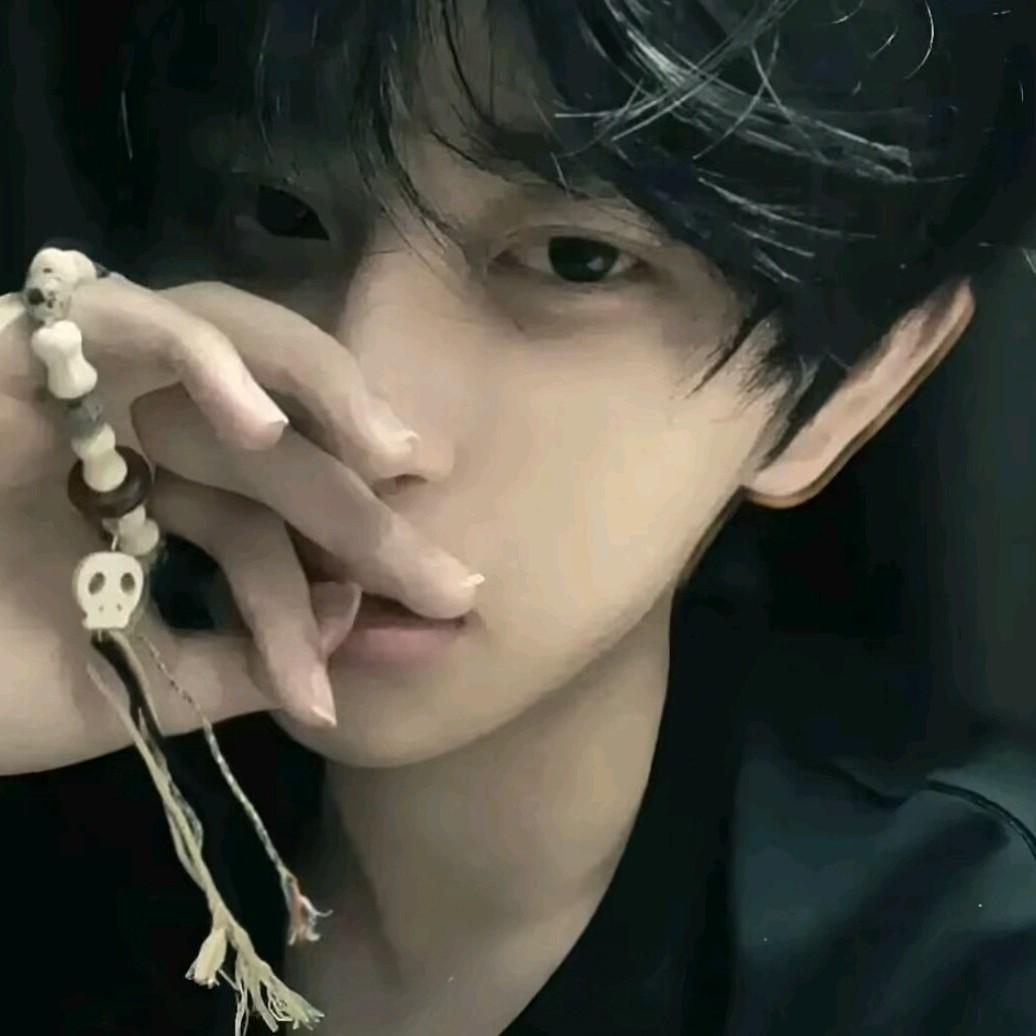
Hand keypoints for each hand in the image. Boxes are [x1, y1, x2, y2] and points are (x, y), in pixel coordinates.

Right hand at [0, 271, 480, 773]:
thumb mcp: (130, 687)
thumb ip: (234, 661)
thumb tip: (345, 630)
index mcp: (149, 499)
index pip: (267, 526)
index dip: (334, 576)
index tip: (410, 626)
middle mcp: (125, 426)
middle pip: (273, 441)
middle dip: (361, 497)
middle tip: (447, 562)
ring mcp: (76, 377)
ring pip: (224, 338)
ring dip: (311, 389)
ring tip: (389, 455)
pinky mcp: (19, 345)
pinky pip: (125, 320)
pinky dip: (197, 353)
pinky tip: (260, 421)